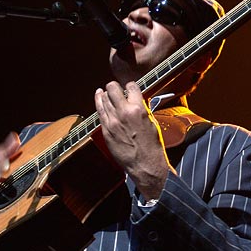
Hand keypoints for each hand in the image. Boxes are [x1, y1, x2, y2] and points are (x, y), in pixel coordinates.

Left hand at [94, 81, 173, 199]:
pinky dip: (99, 104)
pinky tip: (99, 99)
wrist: (144, 165)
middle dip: (114, 86)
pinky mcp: (106, 130)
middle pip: (112, 88)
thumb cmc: (151, 146)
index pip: (131, 87)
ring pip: (103, 99)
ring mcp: (113, 121)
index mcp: (138, 109)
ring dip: (105, 94)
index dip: (130, 86)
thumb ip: (141, 110)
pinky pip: (99, 112)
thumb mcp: (151, 122)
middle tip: (115, 88)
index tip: (129, 88)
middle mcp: (124, 113)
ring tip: (104, 92)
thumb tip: (136, 102)